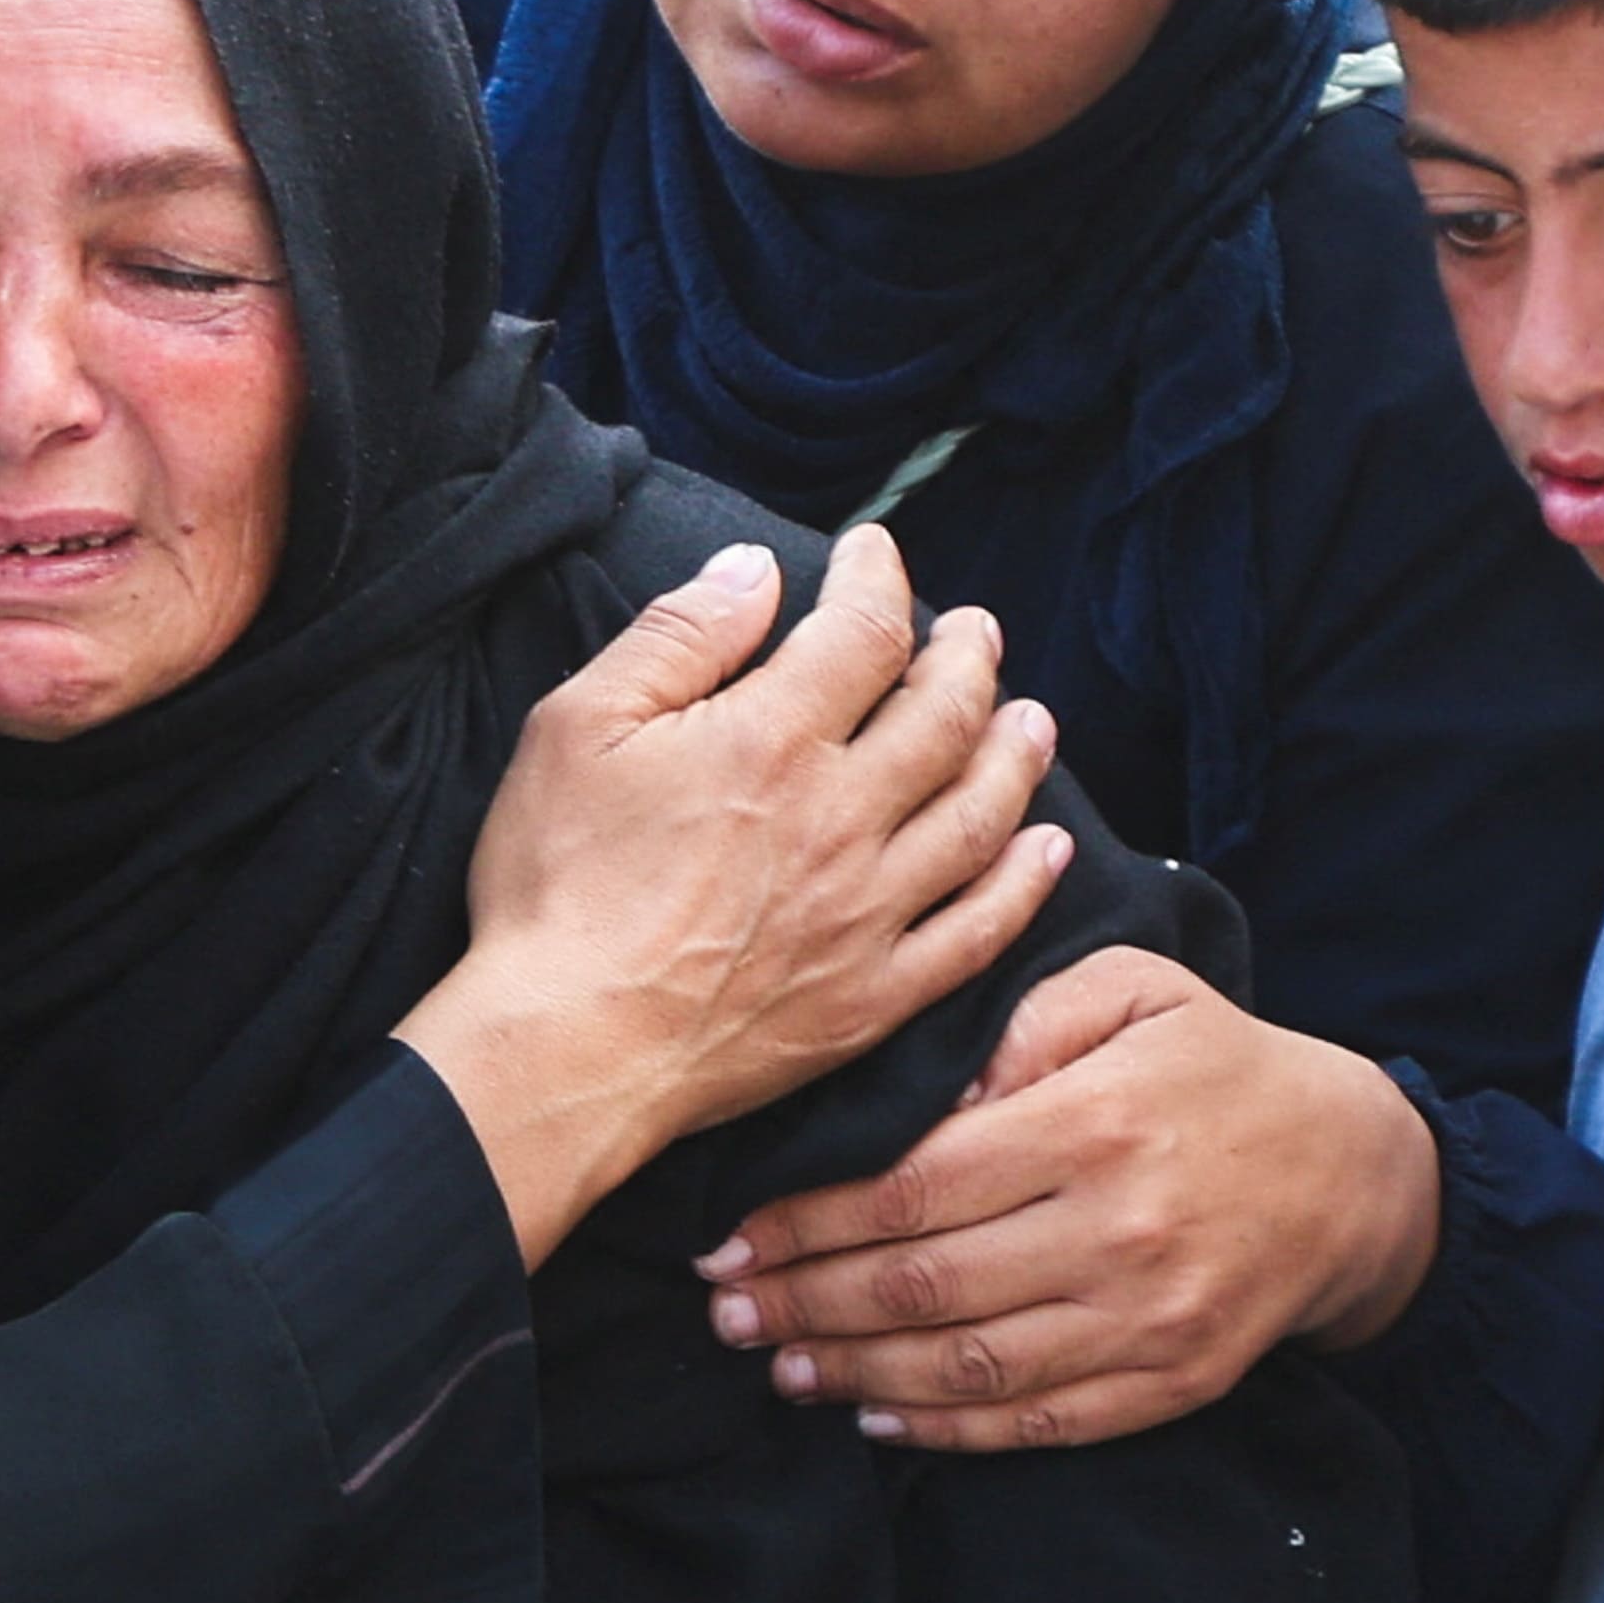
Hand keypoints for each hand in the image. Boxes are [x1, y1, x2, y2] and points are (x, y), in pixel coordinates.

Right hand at [403, 528, 1067, 1261]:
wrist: (566, 1048)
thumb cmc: (555, 887)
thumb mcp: (578, 727)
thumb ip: (677, 638)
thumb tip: (755, 570)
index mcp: (773, 738)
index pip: (864, 631)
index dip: (880, 578)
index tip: (874, 554)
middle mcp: (843, 818)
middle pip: (945, 716)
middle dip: (968, 658)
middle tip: (976, 631)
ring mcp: (868, 912)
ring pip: (979, 816)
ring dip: (1016, 757)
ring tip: (1032, 719)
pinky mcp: (872, 997)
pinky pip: (977, 933)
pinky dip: (1023, 887)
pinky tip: (1047, 852)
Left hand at [692, 950, 1439, 1450]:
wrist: (1353, 1170)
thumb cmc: (1215, 1064)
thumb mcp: (1129, 991)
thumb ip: (1016, 1024)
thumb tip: (921, 1092)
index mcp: (1094, 1122)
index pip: (914, 1185)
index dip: (806, 1221)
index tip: (731, 1234)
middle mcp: (1119, 1229)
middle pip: (924, 1284)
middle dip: (805, 1302)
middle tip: (725, 1308)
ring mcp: (1149, 1318)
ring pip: (970, 1364)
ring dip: (856, 1373)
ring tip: (780, 1363)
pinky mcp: (1173, 1380)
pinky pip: (1039, 1420)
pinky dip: (948, 1427)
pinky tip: (878, 1413)